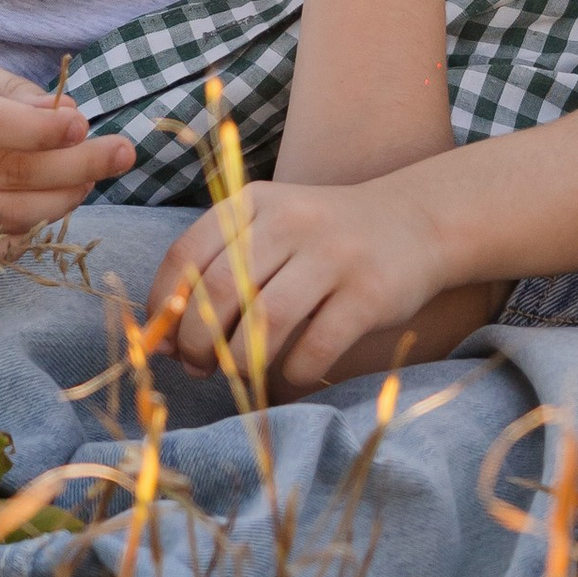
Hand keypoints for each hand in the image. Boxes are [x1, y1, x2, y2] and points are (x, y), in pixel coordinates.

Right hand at [0, 44, 136, 265]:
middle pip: (8, 175)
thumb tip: (66, 116)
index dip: (46, 129)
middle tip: (119, 155)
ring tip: (88, 181)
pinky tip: (45, 216)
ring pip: (4, 217)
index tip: (87, 124)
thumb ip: (6, 88)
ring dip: (61, 203)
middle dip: (78, 167)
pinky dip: (22, 239)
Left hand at [145, 172, 455, 393]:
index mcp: (254, 202)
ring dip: (239, 362)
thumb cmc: (323, 239)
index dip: (165, 307)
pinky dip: (292, 372)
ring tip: (237, 374)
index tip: (163, 342)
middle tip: (198, 367)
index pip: (186, 255)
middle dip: (197, 343)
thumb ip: (215, 271)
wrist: (416, 223)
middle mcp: (291, 221)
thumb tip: (162, 340)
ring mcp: (333, 256)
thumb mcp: (269, 231)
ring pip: (264, 324)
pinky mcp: (369, 294)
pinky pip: (314, 348)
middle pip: (219, 292)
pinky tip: (291, 373)